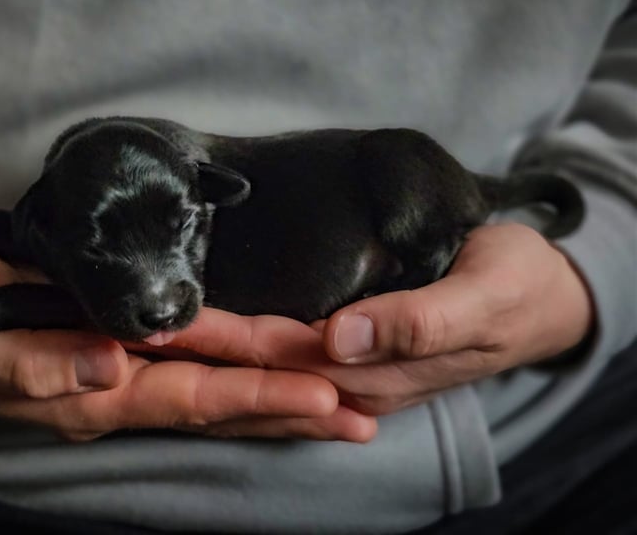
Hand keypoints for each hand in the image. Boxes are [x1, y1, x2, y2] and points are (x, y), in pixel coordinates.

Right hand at [0, 241, 369, 440]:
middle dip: (293, 404)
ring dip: (282, 389)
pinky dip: (246, 361)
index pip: (193, 397)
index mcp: (95, 392)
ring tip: (346, 402)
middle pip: (224, 396)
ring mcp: (131, 360)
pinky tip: (283, 362)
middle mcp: (125, 382)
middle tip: (362, 412)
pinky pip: (198, 353)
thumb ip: (36, 368)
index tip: (320, 398)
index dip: (257, 397)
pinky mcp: (128, 330)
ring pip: (220, 379)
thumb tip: (106, 369)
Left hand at [159, 224, 592, 417]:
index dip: (216, 341)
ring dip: (203, 349)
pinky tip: (204, 330)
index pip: (277, 357)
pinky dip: (238, 342)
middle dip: (191, 347)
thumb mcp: (484, 297)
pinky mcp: (349, 349)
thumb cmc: (516, 288)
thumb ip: (418, 321)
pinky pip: (283, 349)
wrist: (538, 295)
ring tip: (144, 329)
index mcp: (376, 370)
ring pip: (261, 362)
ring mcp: (348, 367)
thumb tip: (342, 338)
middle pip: (255, 363)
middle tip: (126, 321)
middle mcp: (350, 377)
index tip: (161, 323)